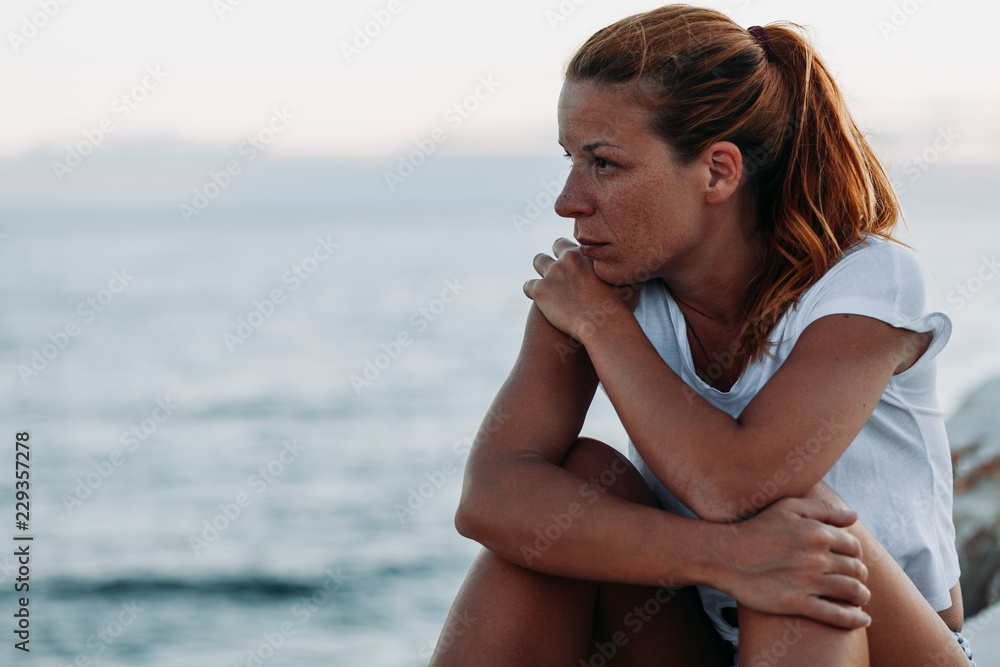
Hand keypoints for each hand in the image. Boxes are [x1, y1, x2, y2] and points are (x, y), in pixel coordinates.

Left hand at [523, 238, 636, 341]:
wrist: (601, 326)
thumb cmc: (618, 308)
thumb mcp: (629, 284)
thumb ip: (630, 272)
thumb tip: (640, 267)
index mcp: (587, 255)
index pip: (573, 243)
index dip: (572, 253)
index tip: (574, 263)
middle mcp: (567, 259)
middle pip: (553, 247)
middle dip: (555, 257)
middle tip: (559, 272)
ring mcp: (551, 273)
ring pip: (538, 261)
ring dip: (541, 271)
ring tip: (546, 284)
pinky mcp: (540, 290)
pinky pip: (528, 285)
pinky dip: (532, 292)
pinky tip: (539, 301)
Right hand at [710, 496, 871, 628]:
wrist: (725, 555)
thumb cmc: (755, 528)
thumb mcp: (787, 508)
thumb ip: (822, 509)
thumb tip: (853, 516)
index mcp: (817, 532)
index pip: (854, 547)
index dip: (855, 555)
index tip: (849, 561)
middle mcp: (817, 556)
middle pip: (857, 569)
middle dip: (861, 576)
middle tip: (856, 580)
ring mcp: (808, 581)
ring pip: (852, 592)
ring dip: (862, 597)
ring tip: (860, 599)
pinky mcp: (797, 602)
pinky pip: (835, 615)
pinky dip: (854, 619)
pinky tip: (863, 620)